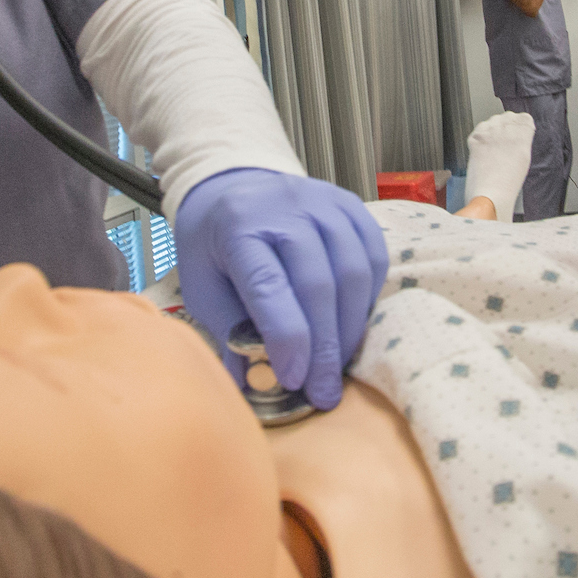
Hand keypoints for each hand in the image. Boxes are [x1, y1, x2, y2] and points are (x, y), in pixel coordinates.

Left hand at [173, 168, 388, 410]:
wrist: (231, 186)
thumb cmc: (215, 245)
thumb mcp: (203, 287)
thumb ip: (230, 331)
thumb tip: (256, 384)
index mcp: (238, 228)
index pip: (270, 287)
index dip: (288, 339)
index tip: (294, 379)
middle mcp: (285, 208)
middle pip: (317, 283)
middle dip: (324, 347)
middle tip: (323, 390)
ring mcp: (323, 202)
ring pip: (352, 271)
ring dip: (349, 328)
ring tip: (336, 364)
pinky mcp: (350, 205)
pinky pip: (373, 256)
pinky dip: (368, 297)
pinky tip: (351, 324)